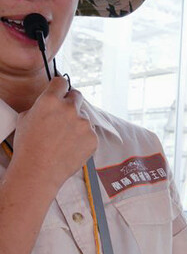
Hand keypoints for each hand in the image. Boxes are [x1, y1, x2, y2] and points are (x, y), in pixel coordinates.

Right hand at [12, 76, 97, 192]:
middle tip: (64, 117)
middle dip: (71, 103)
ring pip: (83, 117)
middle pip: (76, 96)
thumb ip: (41, 106)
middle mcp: (69, 108)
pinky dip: (83, 139)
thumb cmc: (28, 147)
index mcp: (50, 100)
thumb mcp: (25, 119)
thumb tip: (49, 104)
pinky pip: (90, 133)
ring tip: (64, 140)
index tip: (61, 91)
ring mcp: (83, 124)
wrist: (38, 171)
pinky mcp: (93, 138)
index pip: (61, 81)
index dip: (60, 87)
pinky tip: (71, 148)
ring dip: (77, 124)